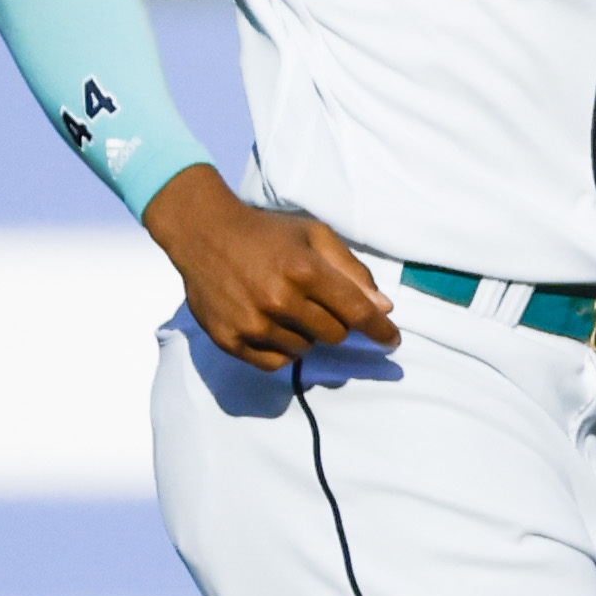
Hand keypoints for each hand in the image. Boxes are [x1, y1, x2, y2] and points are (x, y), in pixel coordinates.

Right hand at [147, 164, 404, 367]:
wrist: (203, 232)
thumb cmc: (266, 233)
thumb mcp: (315, 235)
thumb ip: (352, 270)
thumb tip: (383, 307)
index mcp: (305, 271)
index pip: (357, 313)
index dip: (381, 330)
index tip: (392, 340)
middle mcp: (279, 300)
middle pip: (334, 335)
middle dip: (335, 322)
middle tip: (315, 303)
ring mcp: (253, 323)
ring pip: (305, 350)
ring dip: (305, 334)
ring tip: (286, 308)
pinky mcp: (230, 339)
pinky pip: (276, 363)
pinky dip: (282, 350)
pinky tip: (273, 327)